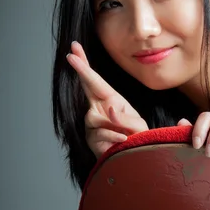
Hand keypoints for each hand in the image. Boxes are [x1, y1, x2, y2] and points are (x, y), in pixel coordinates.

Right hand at [66, 41, 148, 158]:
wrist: (135, 158)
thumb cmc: (137, 139)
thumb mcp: (138, 126)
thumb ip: (125, 118)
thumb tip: (109, 110)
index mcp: (111, 100)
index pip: (96, 80)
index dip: (84, 65)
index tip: (74, 50)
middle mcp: (98, 109)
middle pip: (85, 87)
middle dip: (81, 70)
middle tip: (71, 55)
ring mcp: (92, 124)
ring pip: (93, 118)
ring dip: (112, 126)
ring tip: (126, 134)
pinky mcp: (90, 139)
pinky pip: (99, 134)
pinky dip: (114, 138)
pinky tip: (123, 140)